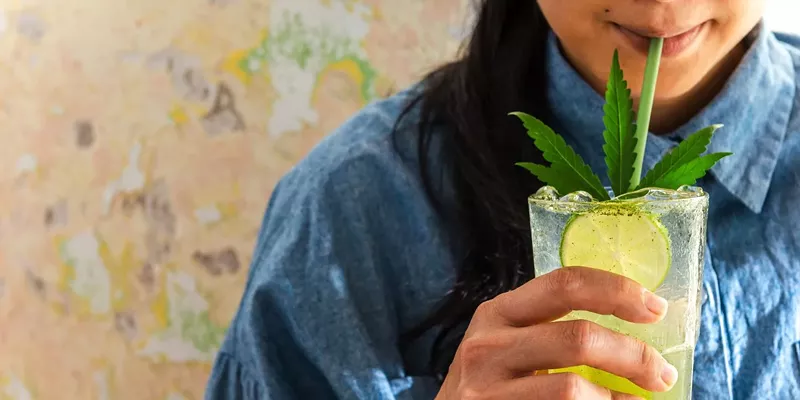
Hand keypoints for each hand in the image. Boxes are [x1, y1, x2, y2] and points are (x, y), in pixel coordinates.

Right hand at [435, 267, 676, 399]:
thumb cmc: (489, 384)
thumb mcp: (506, 344)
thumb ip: (548, 328)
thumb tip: (632, 322)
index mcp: (497, 313)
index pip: (564, 284)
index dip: (617, 291)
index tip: (654, 308)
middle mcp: (487, 345)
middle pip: (579, 337)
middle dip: (635, 356)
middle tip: (660, 373)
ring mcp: (487, 389)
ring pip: (574, 389)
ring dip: (621, 398)